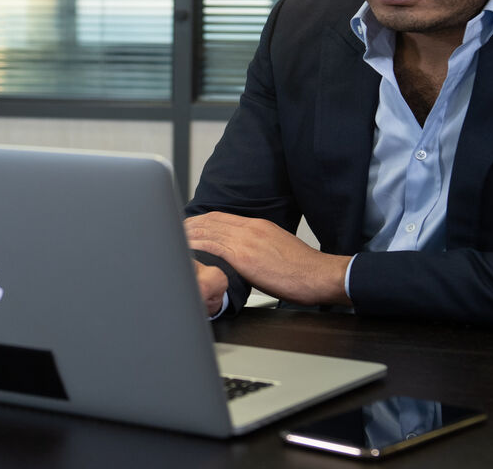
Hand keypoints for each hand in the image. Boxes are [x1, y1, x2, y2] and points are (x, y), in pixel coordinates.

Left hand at [186, 212, 351, 306]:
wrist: (318, 274)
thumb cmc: (302, 268)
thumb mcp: (279, 246)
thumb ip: (259, 245)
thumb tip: (247, 253)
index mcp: (258, 225)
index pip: (222, 217)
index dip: (202, 221)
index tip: (190, 226)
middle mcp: (250, 229)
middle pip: (211, 221)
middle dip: (190, 226)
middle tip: (174, 232)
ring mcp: (247, 242)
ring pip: (209, 232)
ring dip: (189, 236)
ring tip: (173, 240)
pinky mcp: (245, 258)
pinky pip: (214, 248)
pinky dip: (198, 247)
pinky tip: (186, 251)